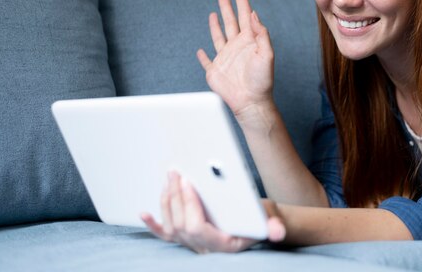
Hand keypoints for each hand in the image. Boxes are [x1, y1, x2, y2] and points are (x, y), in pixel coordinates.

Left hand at [141, 171, 285, 252]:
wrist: (258, 226)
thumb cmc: (262, 220)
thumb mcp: (271, 220)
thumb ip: (275, 227)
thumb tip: (278, 231)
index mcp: (222, 245)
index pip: (196, 228)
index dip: (189, 206)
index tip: (188, 183)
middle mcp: (204, 248)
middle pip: (180, 224)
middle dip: (176, 196)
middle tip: (175, 173)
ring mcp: (193, 245)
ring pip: (171, 227)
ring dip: (167, 202)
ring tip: (168, 180)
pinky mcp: (188, 238)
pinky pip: (166, 235)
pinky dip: (154, 225)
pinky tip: (144, 214)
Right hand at [197, 0, 274, 116]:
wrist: (251, 102)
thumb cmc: (262, 81)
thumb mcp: (267, 54)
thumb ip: (261, 34)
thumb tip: (253, 14)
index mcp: (250, 41)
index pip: (245, 16)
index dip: (242, 0)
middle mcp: (237, 47)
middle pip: (230, 22)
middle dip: (228, 7)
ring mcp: (226, 58)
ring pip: (219, 36)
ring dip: (216, 24)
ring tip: (214, 12)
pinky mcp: (215, 70)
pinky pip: (207, 61)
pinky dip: (203, 56)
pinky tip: (201, 50)